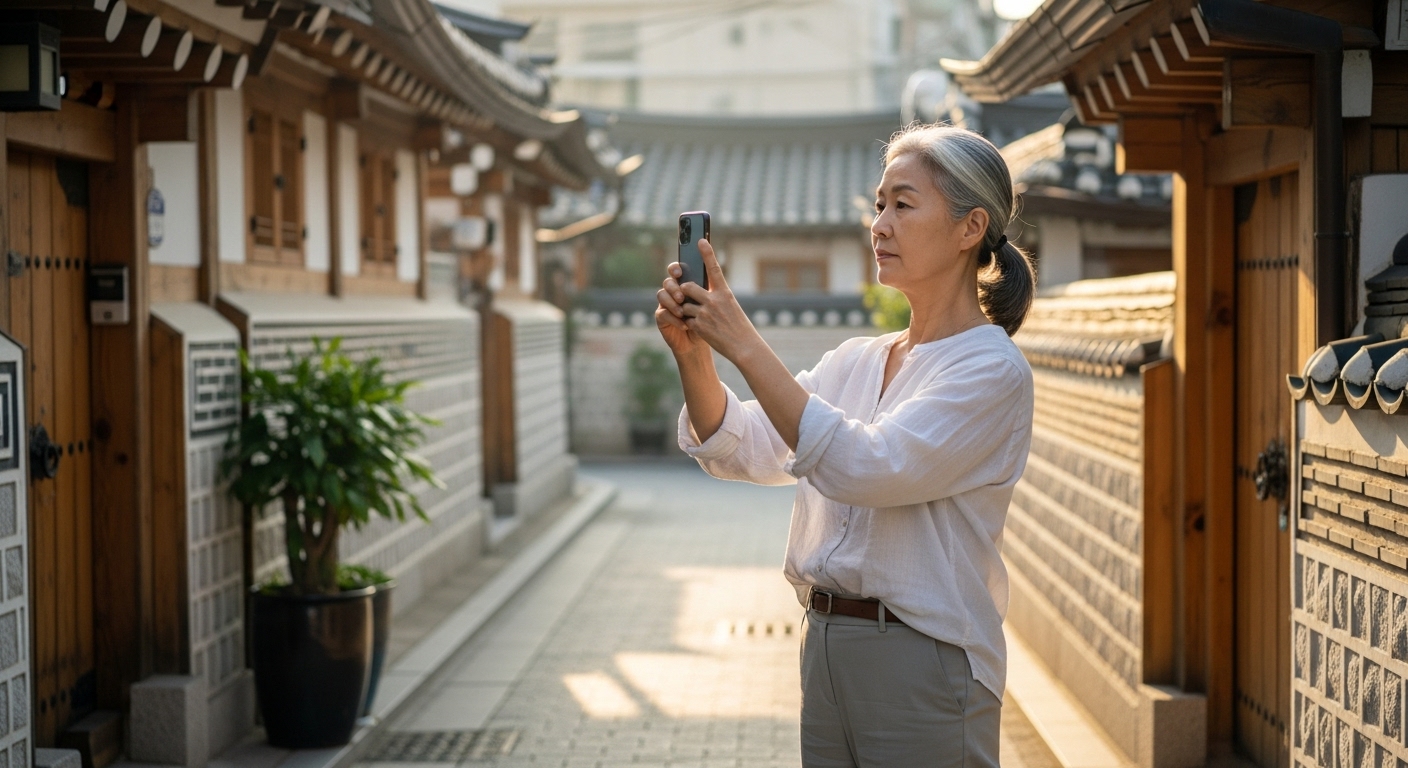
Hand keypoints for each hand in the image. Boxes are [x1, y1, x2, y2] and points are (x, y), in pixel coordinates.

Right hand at [656, 263, 703, 356]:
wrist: (701, 343)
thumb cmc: (709, 321)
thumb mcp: (711, 304)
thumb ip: (707, 291)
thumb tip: (708, 277)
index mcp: (686, 285)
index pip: (677, 270)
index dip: (675, 268)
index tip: (679, 272)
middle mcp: (674, 292)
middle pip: (668, 282)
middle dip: (673, 288)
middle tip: (681, 297)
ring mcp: (666, 304)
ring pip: (662, 295)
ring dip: (671, 303)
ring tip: (682, 312)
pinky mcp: (661, 317)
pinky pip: (662, 313)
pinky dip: (673, 319)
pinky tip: (684, 325)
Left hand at [676, 240, 761, 364]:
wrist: (744, 346)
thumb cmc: (739, 326)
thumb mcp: (731, 306)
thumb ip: (717, 297)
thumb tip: (701, 290)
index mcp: (724, 293)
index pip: (714, 268)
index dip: (707, 253)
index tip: (700, 240)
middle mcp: (714, 300)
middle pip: (687, 287)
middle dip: (684, 291)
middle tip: (687, 296)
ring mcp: (705, 313)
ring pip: (684, 305)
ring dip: (687, 310)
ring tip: (699, 318)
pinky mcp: (699, 326)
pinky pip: (686, 320)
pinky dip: (689, 323)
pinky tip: (700, 328)